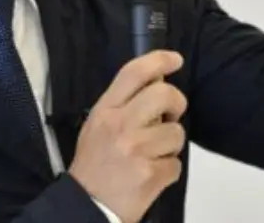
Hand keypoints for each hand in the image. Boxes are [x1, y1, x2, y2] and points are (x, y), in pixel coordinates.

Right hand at [68, 51, 186, 222]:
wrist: (87, 205)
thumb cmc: (94, 162)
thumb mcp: (98, 123)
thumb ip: (124, 102)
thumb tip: (156, 79)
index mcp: (106, 109)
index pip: (134, 73)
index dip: (159, 60)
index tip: (175, 59)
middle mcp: (120, 124)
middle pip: (164, 94)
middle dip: (176, 102)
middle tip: (171, 113)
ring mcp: (136, 149)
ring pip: (176, 132)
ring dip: (171, 144)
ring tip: (155, 152)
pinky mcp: (150, 175)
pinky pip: (176, 164)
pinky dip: (169, 169)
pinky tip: (152, 172)